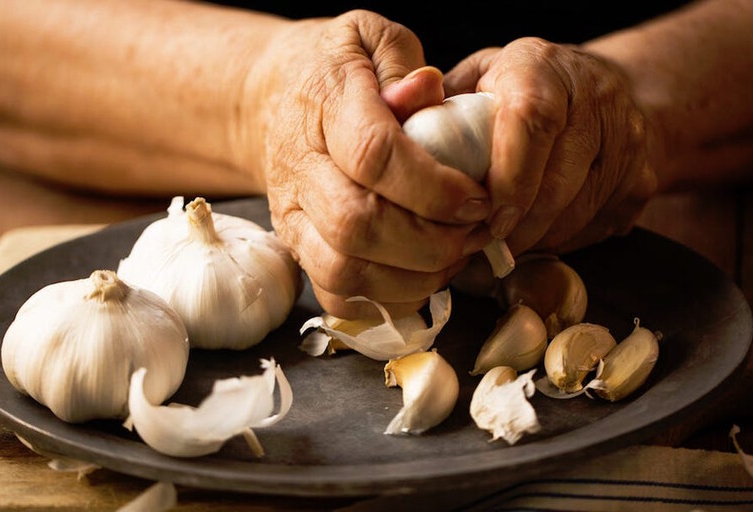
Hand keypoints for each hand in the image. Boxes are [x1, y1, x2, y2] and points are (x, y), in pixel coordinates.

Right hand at [242, 11, 492, 317]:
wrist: (273, 98)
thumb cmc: (339, 66)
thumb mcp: (372, 39)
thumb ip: (404, 64)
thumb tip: (430, 91)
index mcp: (324, 105)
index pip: (374, 156)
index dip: (434, 187)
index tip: (479, 198)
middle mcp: (300, 168)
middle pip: (357, 225)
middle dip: (430, 242)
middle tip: (475, 232)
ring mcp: (292, 215)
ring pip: (344, 270)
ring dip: (413, 276)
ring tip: (454, 255)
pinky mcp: (296, 247)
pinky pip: (336, 294)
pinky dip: (386, 299)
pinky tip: (422, 274)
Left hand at [445, 38, 657, 253]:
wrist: (609, 92)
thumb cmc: (519, 92)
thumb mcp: (477, 81)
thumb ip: (436, 107)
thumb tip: (392, 136)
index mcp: (541, 67)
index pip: (532, 120)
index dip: (508, 177)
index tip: (486, 217)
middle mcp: (594, 97)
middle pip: (558, 179)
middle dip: (515, 225)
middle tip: (480, 248)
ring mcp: (626, 140)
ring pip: (578, 212)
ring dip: (534, 240)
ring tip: (500, 248)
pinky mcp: (641, 179)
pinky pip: (597, 226)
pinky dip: (559, 241)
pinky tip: (533, 239)